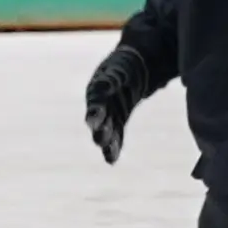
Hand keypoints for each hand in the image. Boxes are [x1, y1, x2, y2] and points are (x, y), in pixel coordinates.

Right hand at [82, 42, 163, 165]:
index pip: (95, 102)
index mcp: (96, 90)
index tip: (93, 121)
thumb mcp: (118, 69)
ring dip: (106, 142)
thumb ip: (111, 79)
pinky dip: (113, 148)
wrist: (134, 69)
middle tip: (100, 139)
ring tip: (107, 152)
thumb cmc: (122, 67)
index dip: (94, 112)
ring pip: (105, 132)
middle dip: (99, 130)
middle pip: (98, 121)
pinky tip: (111, 160)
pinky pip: (115, 137)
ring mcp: (108, 116)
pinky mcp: (117, 123)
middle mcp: (98, 106)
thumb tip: (103, 86)